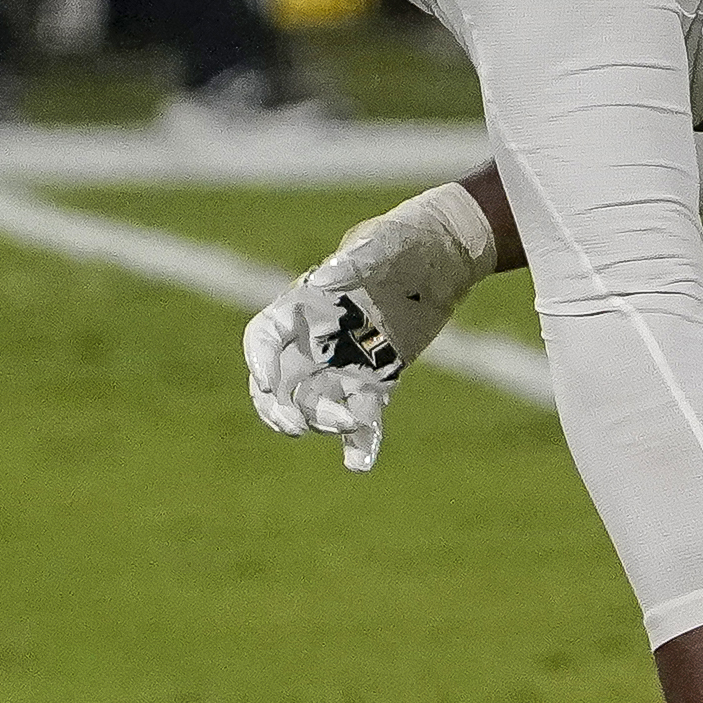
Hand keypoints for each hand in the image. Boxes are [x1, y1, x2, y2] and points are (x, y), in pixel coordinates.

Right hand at [239, 184, 496, 471]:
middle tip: (294, 426)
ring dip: (326, 421)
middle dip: (279, 407)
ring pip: (318, 405)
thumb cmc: (404, 239)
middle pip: (280, 384)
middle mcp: (317, 340)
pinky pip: (361, 416)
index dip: (259, 359)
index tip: (265, 380)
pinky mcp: (376, 380)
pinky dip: (359, 442)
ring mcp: (345, 363)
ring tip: (352, 424)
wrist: (444, 255)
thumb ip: (354, 259)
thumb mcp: (382, 242)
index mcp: (305, 304)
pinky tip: (360, 464)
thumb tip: (328, 276)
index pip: (265, 336)